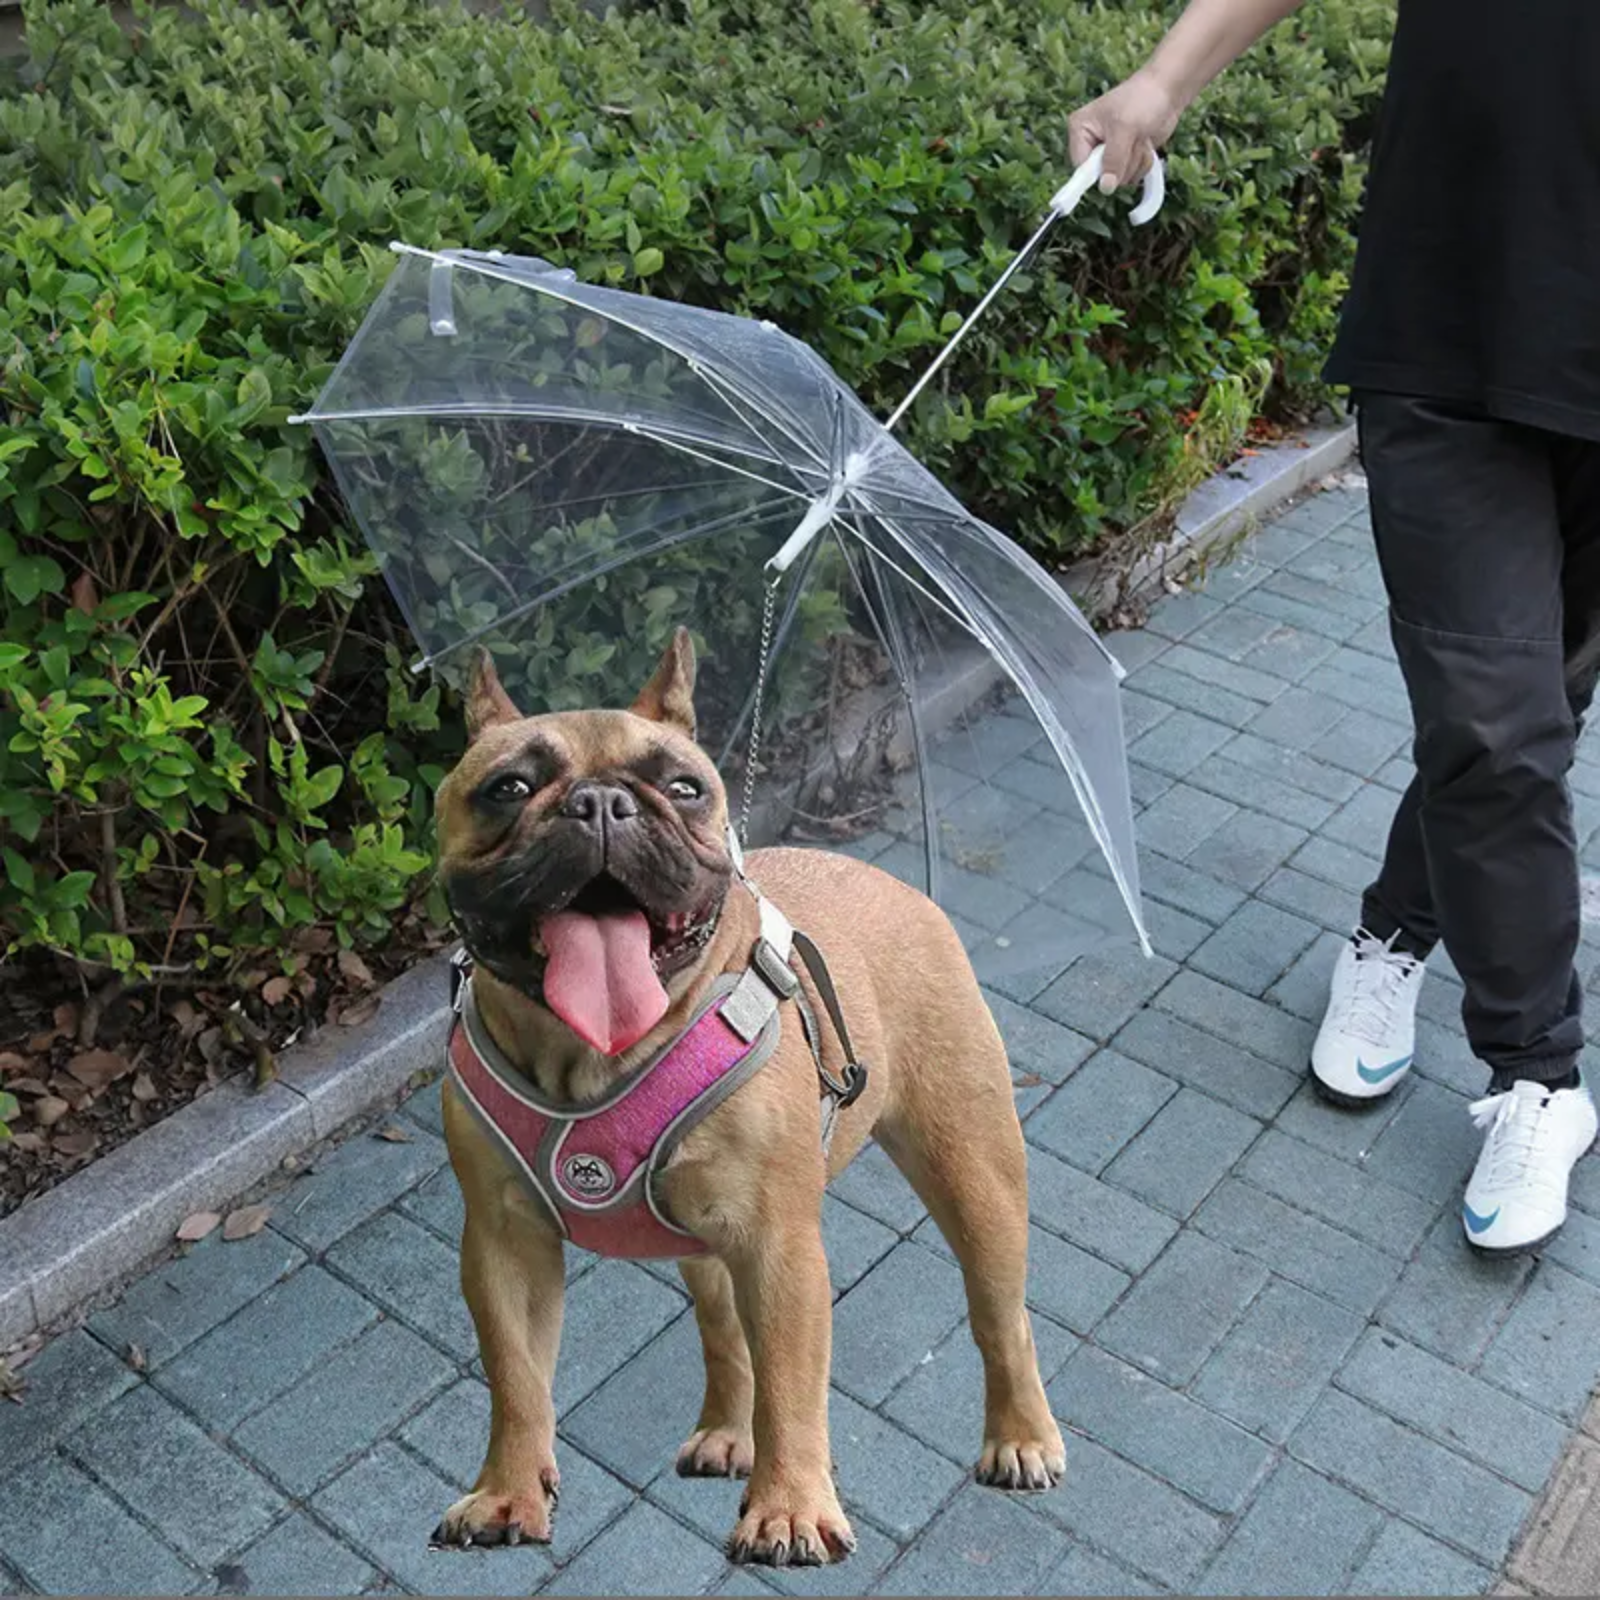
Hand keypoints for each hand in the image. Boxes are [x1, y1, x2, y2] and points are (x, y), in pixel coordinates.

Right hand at [1067, 68, 1181, 191]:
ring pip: (1119, 178)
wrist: (1167, 91)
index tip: (1112, 168)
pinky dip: (1143, 164)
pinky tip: (1145, 144)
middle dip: (1122, 163)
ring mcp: (1109, 152)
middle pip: (1100, 176)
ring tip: (1140, 138)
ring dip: (1136, 162)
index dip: (1096, 171)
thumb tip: (1105, 187)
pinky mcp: (1125, 159)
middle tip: (1132, 140)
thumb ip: (1114, 159)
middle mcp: (1092, 143)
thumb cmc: (1142, 98)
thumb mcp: (1125, 127)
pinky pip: (1131, 177)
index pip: (1080, 166)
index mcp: (1081, 130)